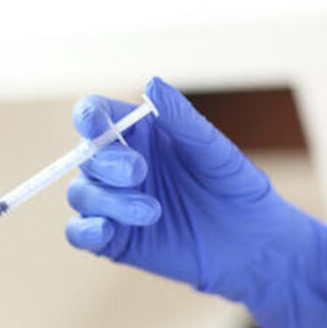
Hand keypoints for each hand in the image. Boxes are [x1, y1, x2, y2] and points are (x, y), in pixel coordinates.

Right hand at [66, 77, 326, 327]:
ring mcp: (110, 203)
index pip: (96, 115)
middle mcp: (115, 165)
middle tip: (140, 172)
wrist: (249, 243)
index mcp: (136, 134)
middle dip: (108, 163)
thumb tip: (152, 83)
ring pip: (81, 193)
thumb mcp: (214, 150)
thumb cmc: (234, 188)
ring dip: (110, 201)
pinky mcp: (111, 240)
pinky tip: (107, 230)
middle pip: (86, 156)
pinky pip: (78, 232)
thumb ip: (181, 119)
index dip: (88, 116)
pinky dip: (85, 230)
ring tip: (153, 212)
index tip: (95, 125)